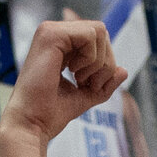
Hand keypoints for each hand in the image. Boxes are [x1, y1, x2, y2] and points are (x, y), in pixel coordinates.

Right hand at [1, 19, 123, 145]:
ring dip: (98, 62)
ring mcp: (50, 32)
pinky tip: (74, 73)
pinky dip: (91, 59)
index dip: (104, 63)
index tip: (89, 86)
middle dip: (104, 62)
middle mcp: (53, 34)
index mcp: (59, 45)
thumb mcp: (84, 96)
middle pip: (101, 32)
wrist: (32, 125)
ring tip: (80, 80)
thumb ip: (104, 83)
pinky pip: (90, 35)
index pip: (97, 39)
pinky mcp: (50, 35)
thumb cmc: (50, 114)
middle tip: (87, 84)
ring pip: (98, 31)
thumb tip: (123, 71)